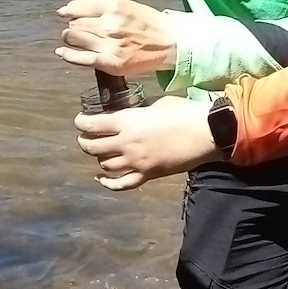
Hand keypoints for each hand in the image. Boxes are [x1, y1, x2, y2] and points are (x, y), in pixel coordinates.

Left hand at [56, 0, 176, 77]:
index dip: (69, 10)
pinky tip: (62, 52)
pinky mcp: (110, 62)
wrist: (172, 44)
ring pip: (75, 38)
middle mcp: (109, 23)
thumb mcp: (132, 5)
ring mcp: (108, 43)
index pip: (80, 6)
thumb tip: (85, 5)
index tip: (65, 12)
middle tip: (71, 28)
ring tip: (70, 39)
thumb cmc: (153, 25)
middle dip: (71, 25)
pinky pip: (81, 58)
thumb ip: (109, 5)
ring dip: (69, 38)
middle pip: (75, 23)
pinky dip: (68, 55)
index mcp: (114, 6)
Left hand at [74, 95, 220, 190]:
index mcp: (127, 122)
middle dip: (84, 141)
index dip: (81, 123)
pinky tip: (101, 179)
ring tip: (99, 152)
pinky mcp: (147, 175)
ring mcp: (136, 162)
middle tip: (85, 137)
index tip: (80, 120)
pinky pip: (122, 184)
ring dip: (98, 158)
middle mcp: (126, 144)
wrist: (206, 133)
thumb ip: (138, 112)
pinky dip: (108, 183)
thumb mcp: (156, 104)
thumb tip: (130, 116)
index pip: (92, 125)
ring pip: (105, 165)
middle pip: (92, 147)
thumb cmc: (184, 112)